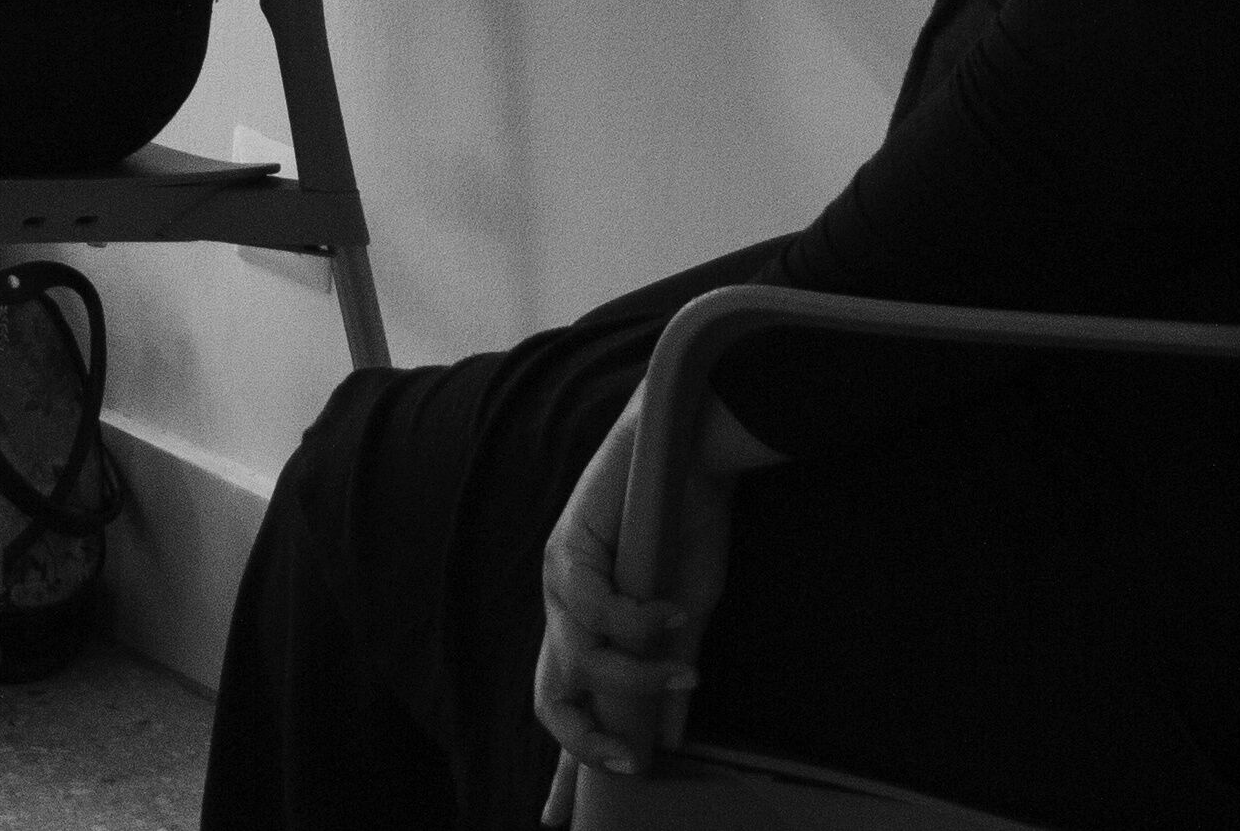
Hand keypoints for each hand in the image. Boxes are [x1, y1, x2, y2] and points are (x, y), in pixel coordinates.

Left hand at [531, 391, 754, 789]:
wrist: (691, 445)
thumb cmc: (690, 525)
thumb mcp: (688, 616)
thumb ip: (670, 674)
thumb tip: (669, 739)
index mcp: (585, 626)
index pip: (564, 704)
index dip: (562, 768)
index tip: (559, 821)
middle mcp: (562, 607)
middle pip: (547, 696)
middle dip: (582, 740)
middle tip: (629, 759)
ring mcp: (561, 578)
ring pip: (579, 659)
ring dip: (635, 678)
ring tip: (683, 674)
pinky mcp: (570, 545)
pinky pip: (597, 609)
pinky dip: (640, 622)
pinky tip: (673, 614)